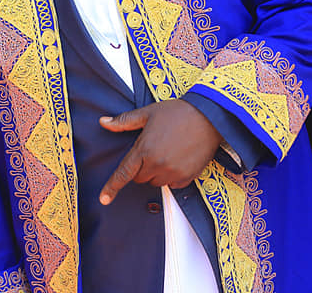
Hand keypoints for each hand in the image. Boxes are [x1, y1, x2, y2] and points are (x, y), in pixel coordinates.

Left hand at [98, 99, 221, 204]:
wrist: (208, 116)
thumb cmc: (176, 112)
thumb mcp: (147, 113)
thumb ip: (123, 121)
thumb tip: (103, 122)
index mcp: (144, 149)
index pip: (124, 173)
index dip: (112, 187)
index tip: (103, 199)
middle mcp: (157, 164)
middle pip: (140, 178)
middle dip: (141, 167)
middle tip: (153, 149)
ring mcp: (173, 173)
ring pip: (155, 182)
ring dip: (156, 172)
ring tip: (167, 151)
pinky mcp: (188, 177)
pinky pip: (172, 185)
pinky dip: (171, 176)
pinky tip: (178, 159)